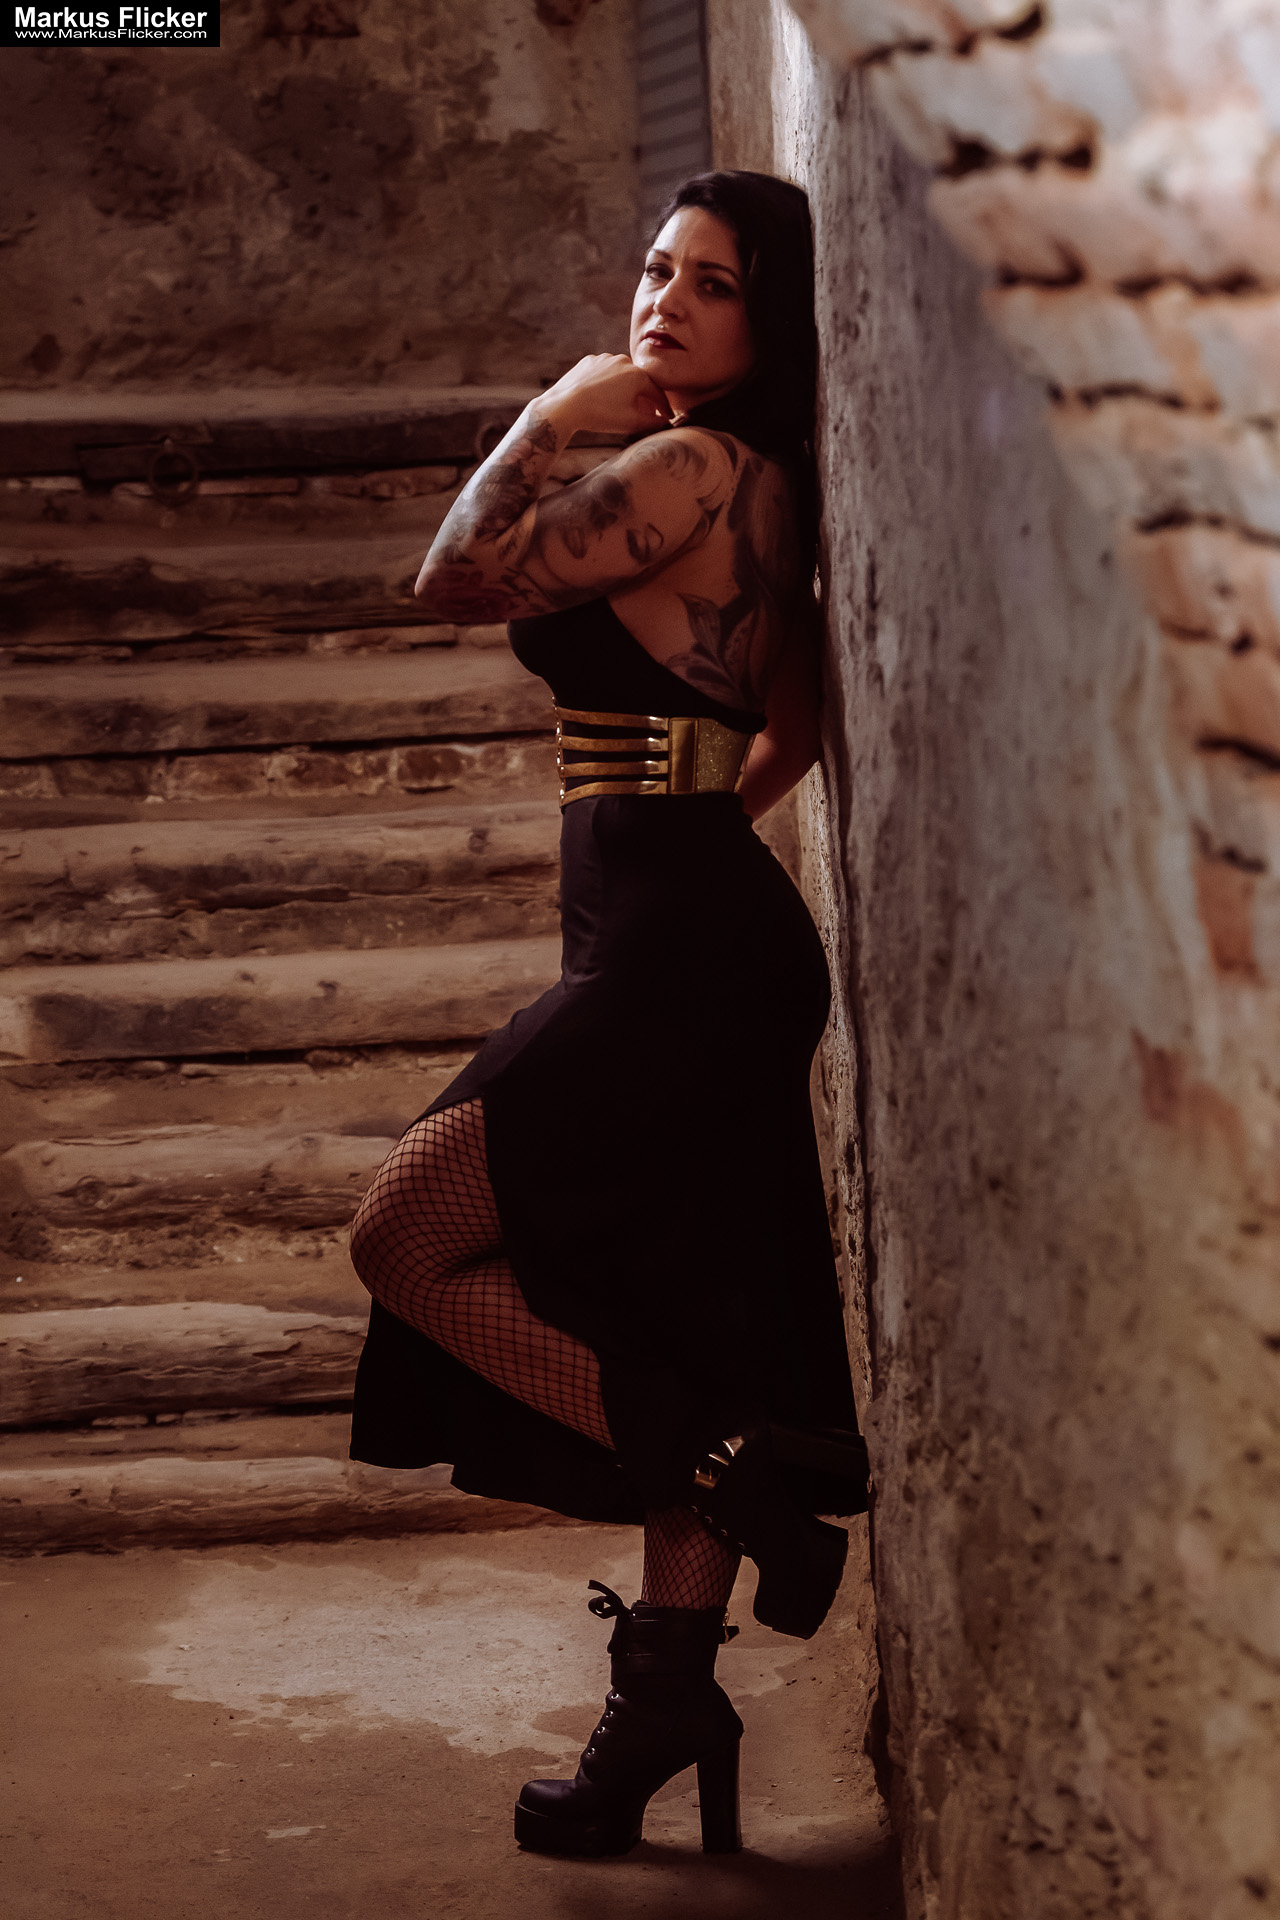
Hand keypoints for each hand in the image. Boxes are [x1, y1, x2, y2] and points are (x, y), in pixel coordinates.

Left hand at [540, 354, 671, 436]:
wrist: (565, 405)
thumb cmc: (601, 415)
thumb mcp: (631, 423)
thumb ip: (653, 423)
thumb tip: (666, 422)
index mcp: (638, 375)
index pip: (657, 394)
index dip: (664, 408)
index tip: (668, 417)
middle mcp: (624, 361)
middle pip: (640, 382)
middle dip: (645, 398)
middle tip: (647, 413)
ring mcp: (605, 359)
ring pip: (622, 375)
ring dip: (626, 389)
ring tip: (623, 405)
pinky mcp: (589, 361)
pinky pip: (604, 373)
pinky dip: (607, 383)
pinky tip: (603, 396)